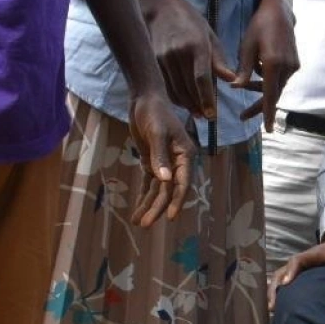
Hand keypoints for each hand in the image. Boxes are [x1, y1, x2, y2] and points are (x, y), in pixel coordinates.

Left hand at [126, 90, 193, 226]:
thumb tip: (165, 180)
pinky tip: (138, 209)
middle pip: (168, 190)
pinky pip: (150, 183)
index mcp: (186, 156)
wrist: (145, 99)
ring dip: (149, 205)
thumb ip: (160, 156)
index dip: (177, 200)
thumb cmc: (155, 113)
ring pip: (158, 190)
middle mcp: (178, 163)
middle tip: (145, 224)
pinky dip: (144, 195)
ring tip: (138, 222)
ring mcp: (165, 164)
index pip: (182, 183)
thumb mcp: (156, 132)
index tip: (169, 216)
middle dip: (156, 207)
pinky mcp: (153, 163)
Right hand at [143, 0, 237, 119]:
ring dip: (187, 105)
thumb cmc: (190, 22)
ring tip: (197, 113)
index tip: (212, 116)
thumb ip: (219, 60)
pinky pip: (165, 85)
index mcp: (197, 47)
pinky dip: (175, 97)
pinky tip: (184, 102)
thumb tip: (232, 80)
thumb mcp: (209, 35)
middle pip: (188, 89)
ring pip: (176, 90)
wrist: (158, 7)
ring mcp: (163, 58)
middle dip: (199, 106)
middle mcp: (178, 54)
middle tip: (207, 117)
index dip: (207, 100)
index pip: (202, 79)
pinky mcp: (153, 61)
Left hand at [237, 0, 299, 131]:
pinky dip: (268, 79)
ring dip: (261, 89)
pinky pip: (280, 78)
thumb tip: (235, 87)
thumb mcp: (246, 46)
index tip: (267, 128)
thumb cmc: (259, 26)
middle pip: (273, 95)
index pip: (270, 95)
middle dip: (259, 106)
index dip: (267, 113)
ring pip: (276, 86)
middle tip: (243, 116)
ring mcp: (292, 67)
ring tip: (245, 84)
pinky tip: (259, 67)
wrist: (280, 12)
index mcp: (272, 64)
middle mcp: (286, 68)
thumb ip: (242, 69)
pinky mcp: (294, 64)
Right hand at [270, 222, 324, 309]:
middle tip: (271, 305)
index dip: (291, 271)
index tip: (286, 284)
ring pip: (281, 274)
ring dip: (274, 289)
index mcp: (316, 254)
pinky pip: (286, 277)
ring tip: (270, 308)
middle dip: (276, 286)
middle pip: (283, 270)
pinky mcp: (302, 270)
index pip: (298, 260)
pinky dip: (279, 288)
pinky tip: (275, 303)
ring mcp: (301, 264)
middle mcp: (304, 258)